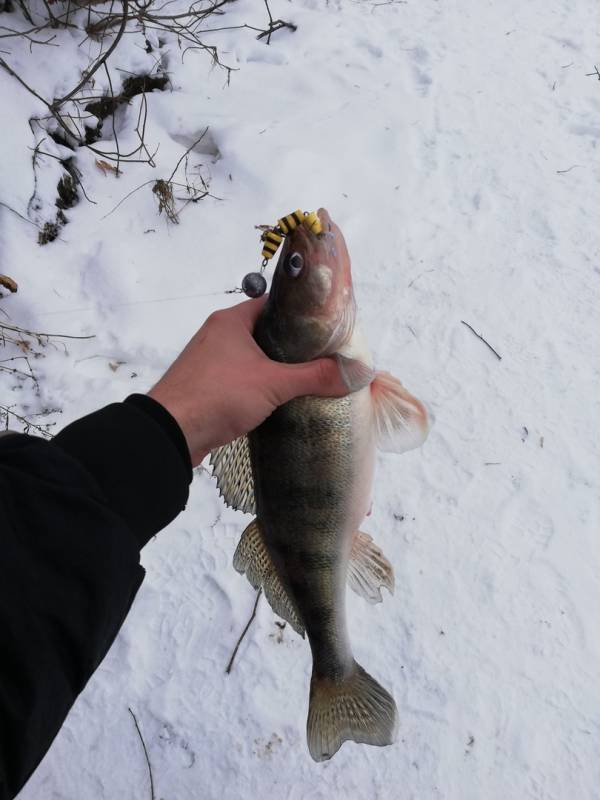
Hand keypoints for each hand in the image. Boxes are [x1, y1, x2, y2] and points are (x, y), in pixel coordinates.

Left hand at [148, 297, 348, 465]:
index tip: (324, 327)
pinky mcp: (206, 387)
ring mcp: (210, 362)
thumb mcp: (273, 383)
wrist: (171, 434)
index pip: (272, 304)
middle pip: (264, 332)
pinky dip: (258, 386)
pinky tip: (277, 400)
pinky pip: (239, 379)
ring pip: (251, 358)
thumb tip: (354, 372)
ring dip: (274, 369)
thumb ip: (313, 377)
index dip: (299, 314)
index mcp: (231, 321)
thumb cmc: (218, 395)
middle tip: (321, 357)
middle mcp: (218, 335)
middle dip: (291, 346)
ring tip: (306, 379)